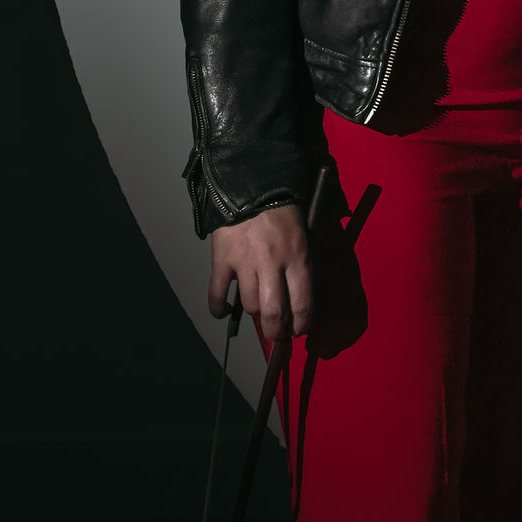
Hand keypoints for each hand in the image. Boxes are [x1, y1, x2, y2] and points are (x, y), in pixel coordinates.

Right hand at [208, 203, 312, 340]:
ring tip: (258, 314)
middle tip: (278, 334)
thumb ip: (303, 264)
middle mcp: (273, 265)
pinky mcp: (222, 260)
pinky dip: (218, 308)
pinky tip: (223, 312)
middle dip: (277, 331)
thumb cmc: (285, 212)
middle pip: (274, 312)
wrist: (253, 187)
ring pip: (249, 304)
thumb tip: (301, 295)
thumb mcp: (305, 236)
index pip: (303, 303)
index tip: (300, 331)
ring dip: (255, 314)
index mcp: (298, 258)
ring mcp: (245, 264)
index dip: (302, 324)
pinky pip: (216, 293)